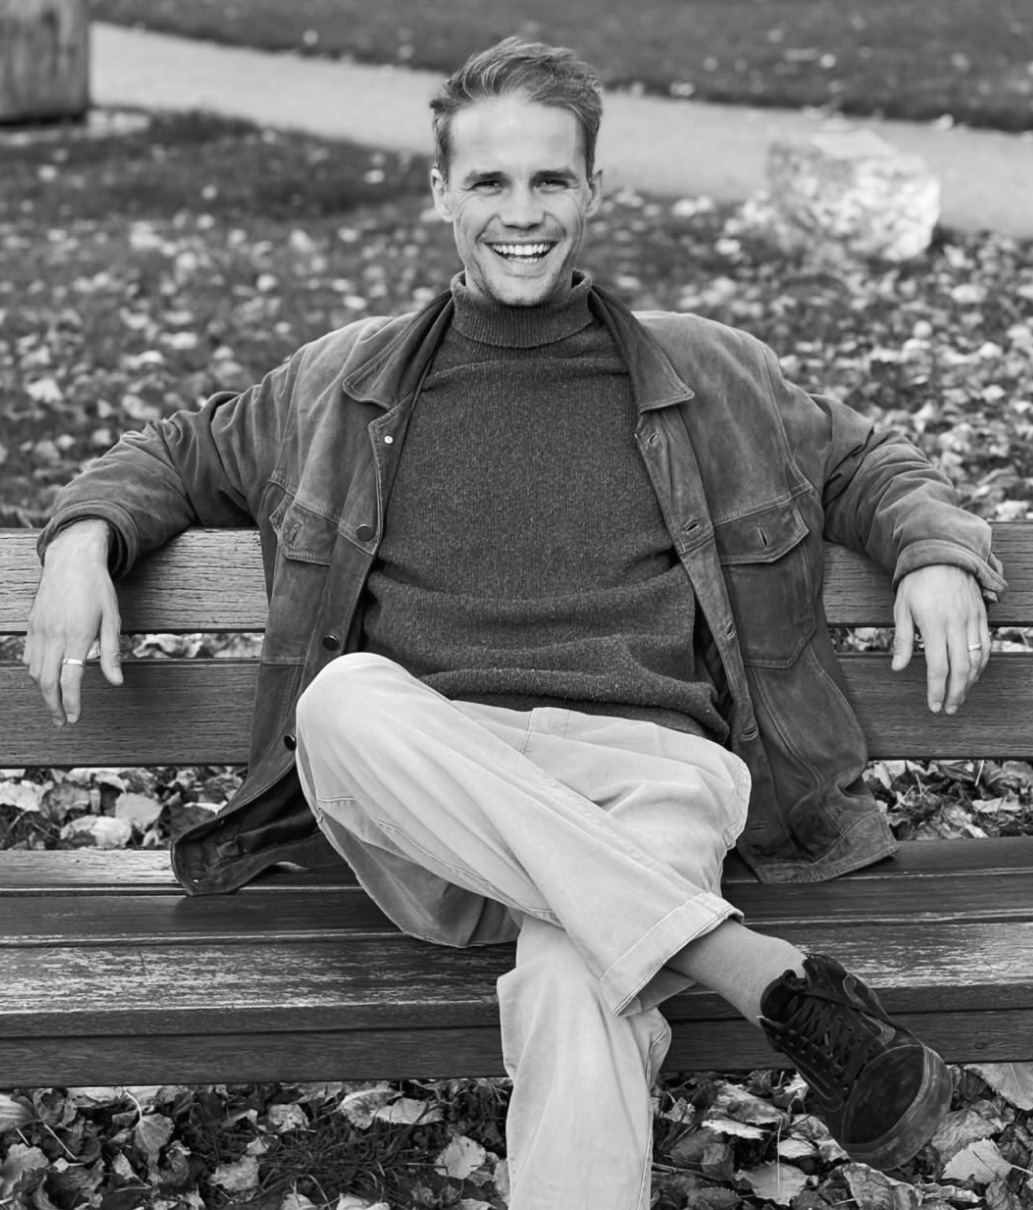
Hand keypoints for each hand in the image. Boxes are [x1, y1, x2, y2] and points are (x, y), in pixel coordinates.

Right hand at [23, 520, 122, 725]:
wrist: (72, 560)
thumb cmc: (97, 588)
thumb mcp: (112, 619)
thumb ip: (111, 652)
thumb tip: (116, 681)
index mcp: (78, 634)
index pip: (70, 678)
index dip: (72, 702)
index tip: (75, 717)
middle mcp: (54, 634)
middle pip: (48, 680)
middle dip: (54, 705)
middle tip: (63, 721)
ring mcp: (40, 629)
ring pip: (35, 670)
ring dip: (44, 690)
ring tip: (56, 702)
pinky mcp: (32, 624)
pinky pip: (29, 655)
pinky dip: (36, 671)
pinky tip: (46, 677)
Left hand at [891, 564, 989, 713]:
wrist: (943, 554)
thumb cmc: (917, 582)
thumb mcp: (902, 609)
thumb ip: (902, 640)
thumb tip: (898, 668)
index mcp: (934, 625)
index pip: (938, 667)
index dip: (936, 690)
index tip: (933, 706)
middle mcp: (957, 625)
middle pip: (962, 669)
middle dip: (955, 693)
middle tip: (948, 709)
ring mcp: (973, 620)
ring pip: (978, 660)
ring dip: (970, 682)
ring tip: (959, 697)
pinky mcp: (982, 615)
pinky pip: (986, 645)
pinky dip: (982, 664)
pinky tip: (973, 675)